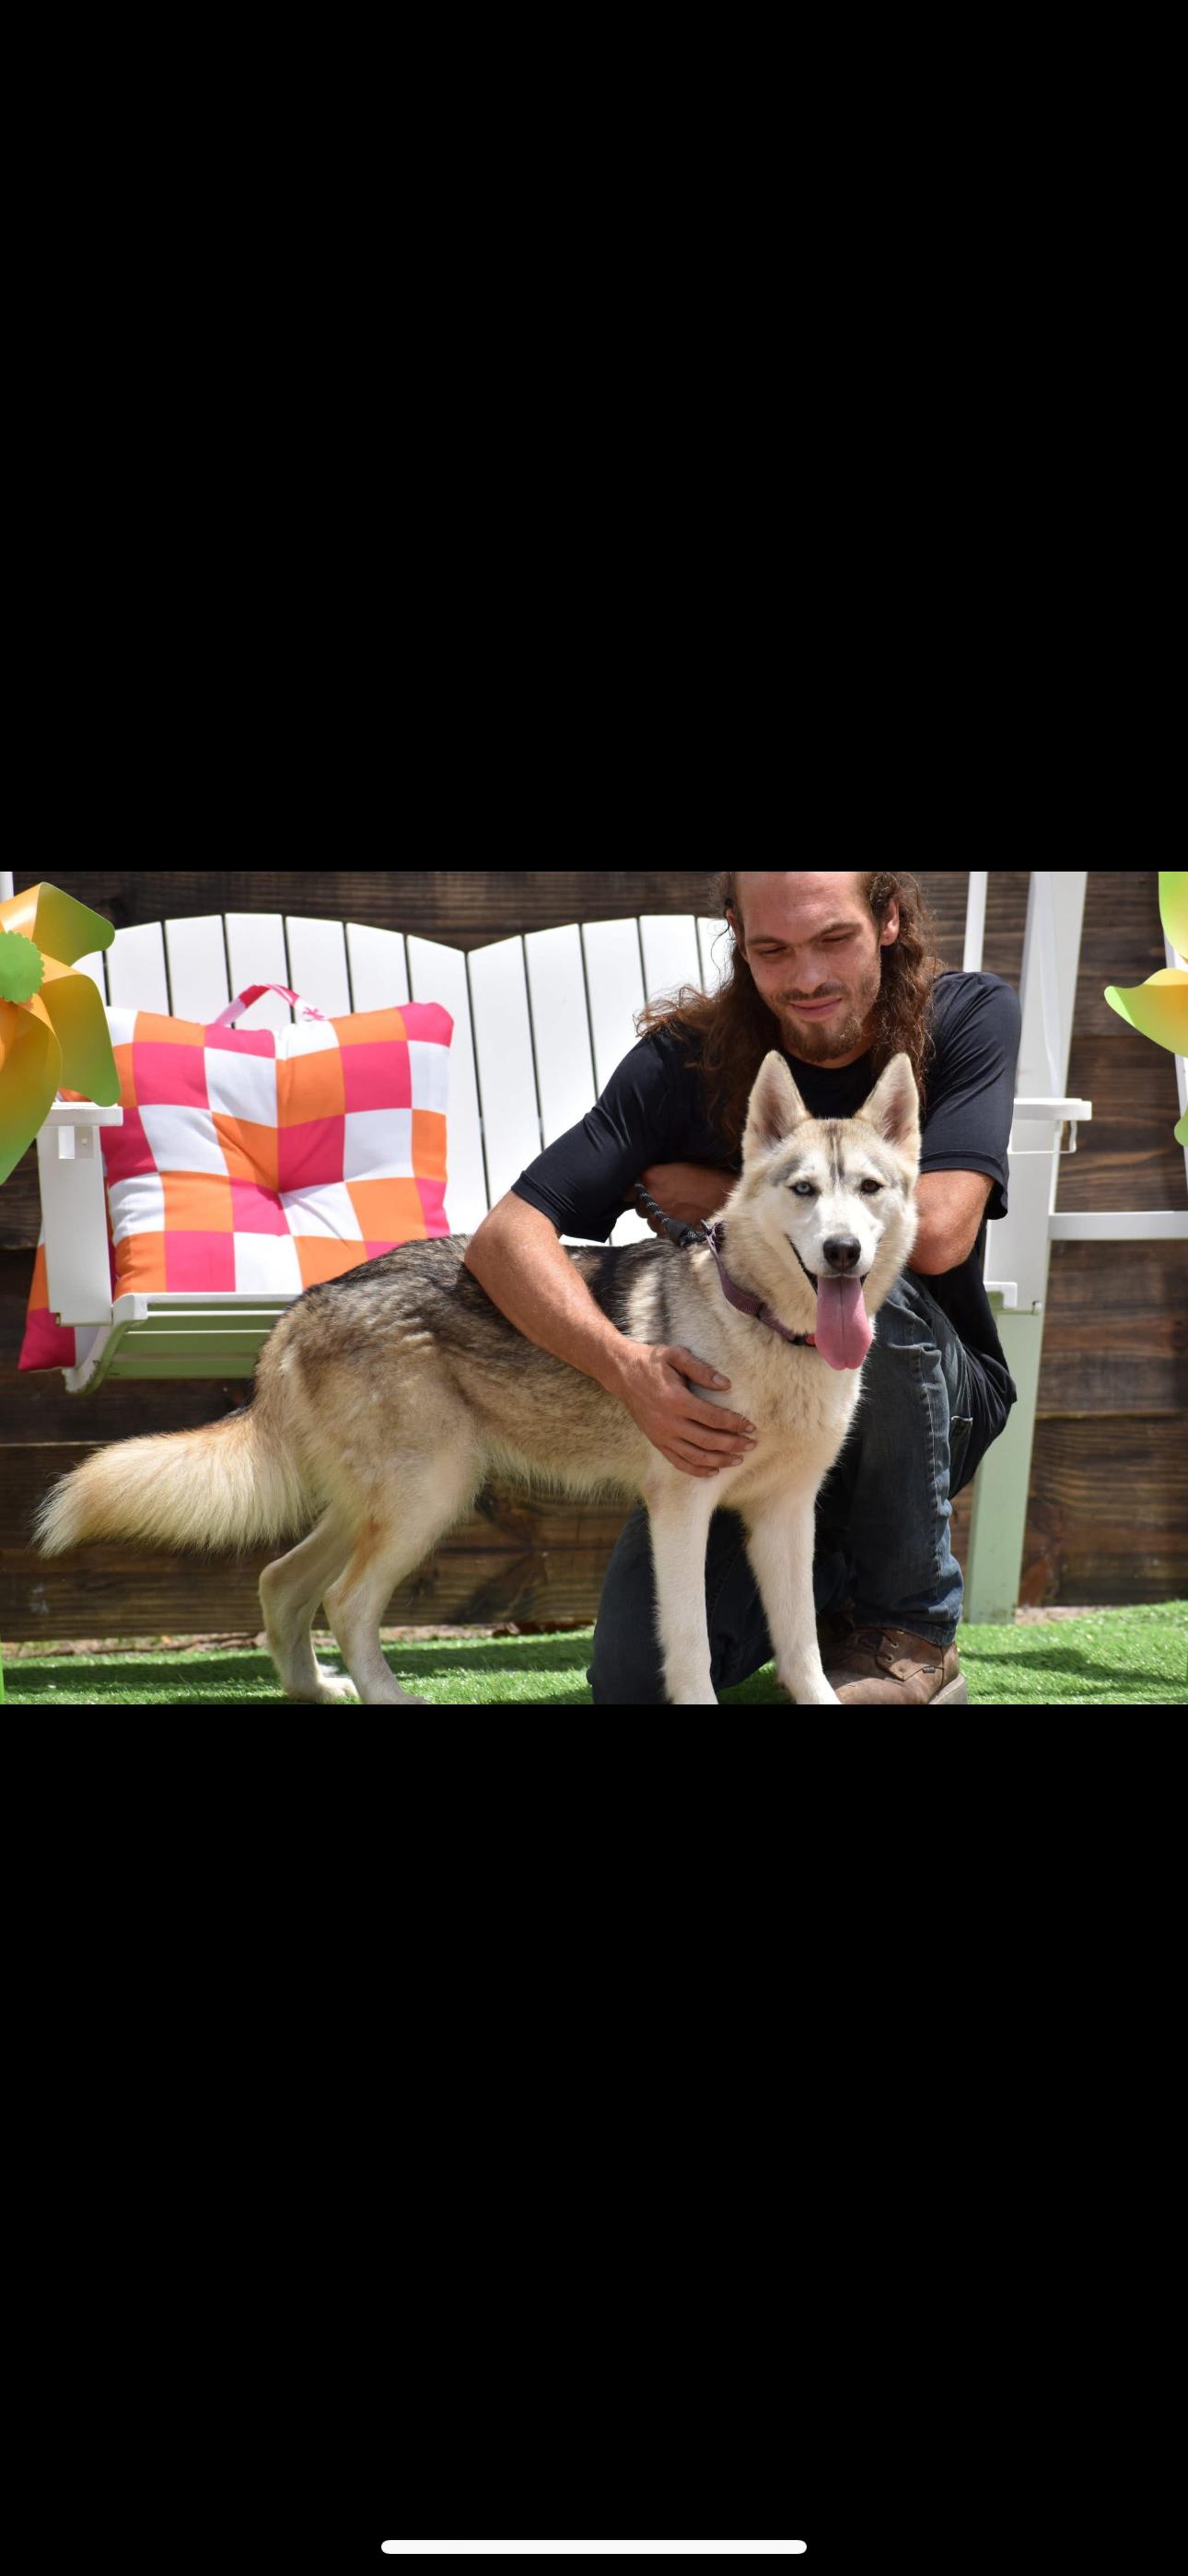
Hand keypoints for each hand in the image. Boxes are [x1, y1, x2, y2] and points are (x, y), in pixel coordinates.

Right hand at [616, 1343, 757, 1479]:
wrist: (622, 1373)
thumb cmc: (651, 1362)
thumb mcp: (676, 1355)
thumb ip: (701, 1369)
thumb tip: (726, 1384)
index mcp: (676, 1400)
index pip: (713, 1418)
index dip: (735, 1424)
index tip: (750, 1426)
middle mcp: (669, 1422)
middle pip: (708, 1440)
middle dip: (733, 1444)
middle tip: (752, 1444)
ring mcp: (661, 1435)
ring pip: (695, 1456)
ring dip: (720, 1460)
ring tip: (738, 1459)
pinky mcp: (656, 1442)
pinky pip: (678, 1462)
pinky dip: (697, 1470)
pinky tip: (713, 1471)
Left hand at [625, 1162, 734, 1233]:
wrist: (726, 1199)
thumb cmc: (707, 1179)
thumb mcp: (679, 1167)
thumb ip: (659, 1174)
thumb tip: (645, 1182)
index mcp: (652, 1177)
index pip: (628, 1188)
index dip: (634, 1191)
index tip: (639, 1192)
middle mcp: (651, 1197)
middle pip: (639, 1206)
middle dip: (649, 1204)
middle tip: (668, 1200)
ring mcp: (658, 1216)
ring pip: (649, 1221)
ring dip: (658, 1218)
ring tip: (678, 1210)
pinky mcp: (668, 1231)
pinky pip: (661, 1231)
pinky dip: (668, 1228)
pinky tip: (682, 1220)